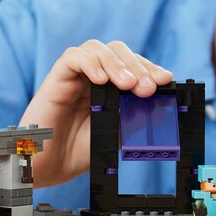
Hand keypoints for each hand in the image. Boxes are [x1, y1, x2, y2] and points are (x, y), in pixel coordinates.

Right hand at [20, 40, 173, 188]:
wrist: (50, 167)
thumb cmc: (80, 150)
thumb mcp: (118, 134)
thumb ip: (134, 116)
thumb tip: (157, 104)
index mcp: (110, 86)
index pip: (133, 64)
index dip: (150, 68)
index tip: (165, 80)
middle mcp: (93, 77)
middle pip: (118, 51)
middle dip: (137, 66)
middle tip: (147, 88)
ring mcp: (75, 76)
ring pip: (98, 48)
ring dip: (117, 63)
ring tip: (128, 84)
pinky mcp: (56, 78)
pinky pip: (73, 57)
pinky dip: (90, 63)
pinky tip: (100, 80)